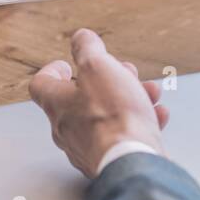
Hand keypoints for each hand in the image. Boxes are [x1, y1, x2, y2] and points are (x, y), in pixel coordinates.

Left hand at [29, 28, 168, 177]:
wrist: (133, 161)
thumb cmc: (113, 117)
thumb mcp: (98, 66)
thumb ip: (87, 49)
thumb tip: (81, 37)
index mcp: (58, 106)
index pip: (41, 85)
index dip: (53, 70)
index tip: (68, 64)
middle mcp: (68, 131)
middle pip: (81, 99)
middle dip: (107, 80)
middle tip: (123, 72)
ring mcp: (89, 149)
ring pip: (106, 116)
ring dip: (129, 98)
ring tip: (149, 92)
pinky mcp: (111, 161)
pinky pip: (123, 136)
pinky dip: (141, 122)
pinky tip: (158, 115)